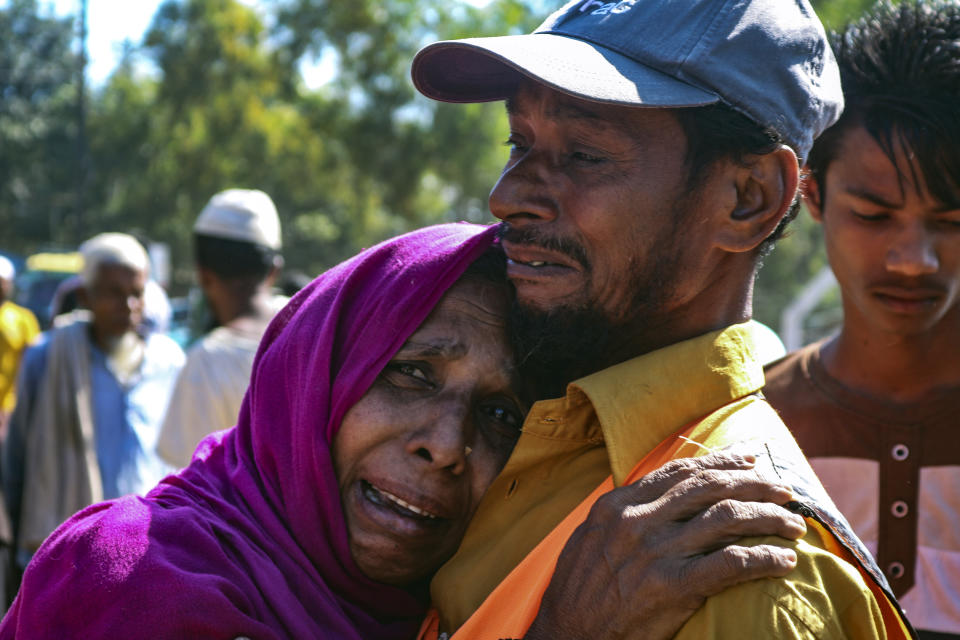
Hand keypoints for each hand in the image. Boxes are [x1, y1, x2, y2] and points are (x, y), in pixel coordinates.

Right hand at [525, 452, 804, 639]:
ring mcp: (655, 552)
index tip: (751, 460)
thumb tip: (661, 495)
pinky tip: (784, 561)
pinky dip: (763, 559)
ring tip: (794, 525)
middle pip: (710, 487)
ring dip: (768, 518)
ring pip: (727, 518)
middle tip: (784, 490)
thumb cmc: (580, 591)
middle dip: (755, 483)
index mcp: (618, 505)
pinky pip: (730, 564)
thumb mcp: (592, 538)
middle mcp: (637, 521)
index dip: (721, 462)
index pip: (680, 472)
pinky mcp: (672, 587)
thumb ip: (626, 514)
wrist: (566, 635)